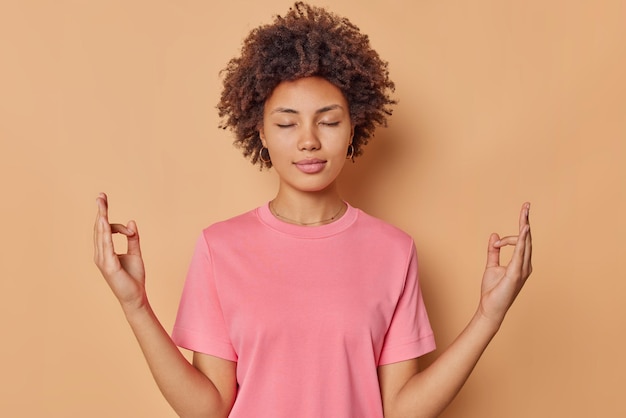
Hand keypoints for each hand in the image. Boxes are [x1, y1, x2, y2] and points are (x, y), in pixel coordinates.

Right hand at [93, 193, 145, 310]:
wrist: (136, 297)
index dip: (115, 223)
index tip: (129, 227)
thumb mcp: (135, 254)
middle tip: (101, 195)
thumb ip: (133, 238)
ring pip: (101, 234)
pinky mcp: (109, 265)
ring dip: (101, 218)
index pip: (106, 231)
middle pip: (99, 228)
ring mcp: (103, 260)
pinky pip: (106, 245)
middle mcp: (100, 254)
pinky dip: (104, 232)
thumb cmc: (133, 278)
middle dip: (101, 211)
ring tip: (101, 204)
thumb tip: (131, 222)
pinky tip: (104, 221)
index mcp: (105, 252)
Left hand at [478, 202, 532, 324]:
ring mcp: (523, 269)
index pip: (519, 242)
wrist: (490, 308)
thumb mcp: (491, 266)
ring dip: (525, 225)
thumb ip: (493, 251)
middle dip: (525, 220)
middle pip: (527, 238)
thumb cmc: (493, 290)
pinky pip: (521, 253)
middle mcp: (525, 265)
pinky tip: (525, 228)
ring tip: (525, 210)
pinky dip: (523, 240)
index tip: (495, 242)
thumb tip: (494, 235)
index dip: (506, 238)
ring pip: (526, 243)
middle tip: (526, 204)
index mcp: (521, 263)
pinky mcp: (516, 273)